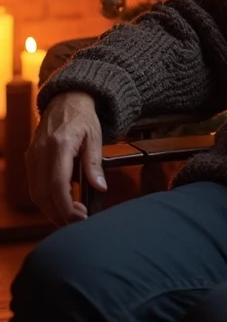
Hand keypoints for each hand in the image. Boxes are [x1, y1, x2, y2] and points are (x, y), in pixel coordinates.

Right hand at [26, 92, 106, 225]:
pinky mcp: (30, 158)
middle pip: (42, 194)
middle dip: (58, 214)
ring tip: (70, 217)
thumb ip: (95, 163)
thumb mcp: (95, 137)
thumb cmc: (82, 116)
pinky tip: (60, 204)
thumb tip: (99, 187)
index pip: (57, 184)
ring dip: (50, 210)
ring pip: (35, 193)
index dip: (65, 206)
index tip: (79, 218)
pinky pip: (33, 185)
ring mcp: (32, 155)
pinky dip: (45, 199)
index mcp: (58, 145)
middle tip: (77, 223)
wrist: (66, 98)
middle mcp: (40, 151)